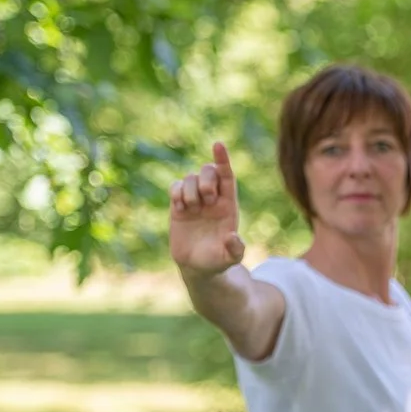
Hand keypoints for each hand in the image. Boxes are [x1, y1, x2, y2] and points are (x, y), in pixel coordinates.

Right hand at [169, 142, 245, 277]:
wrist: (197, 266)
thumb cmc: (217, 260)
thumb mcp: (230, 258)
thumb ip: (235, 249)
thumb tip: (233, 237)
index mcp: (228, 205)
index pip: (227, 176)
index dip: (223, 160)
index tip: (218, 145)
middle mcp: (212, 198)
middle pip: (208, 171)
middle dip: (206, 180)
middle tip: (207, 200)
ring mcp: (195, 200)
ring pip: (189, 177)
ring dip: (189, 190)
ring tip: (190, 209)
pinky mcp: (178, 205)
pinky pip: (175, 186)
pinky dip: (176, 194)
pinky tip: (180, 210)